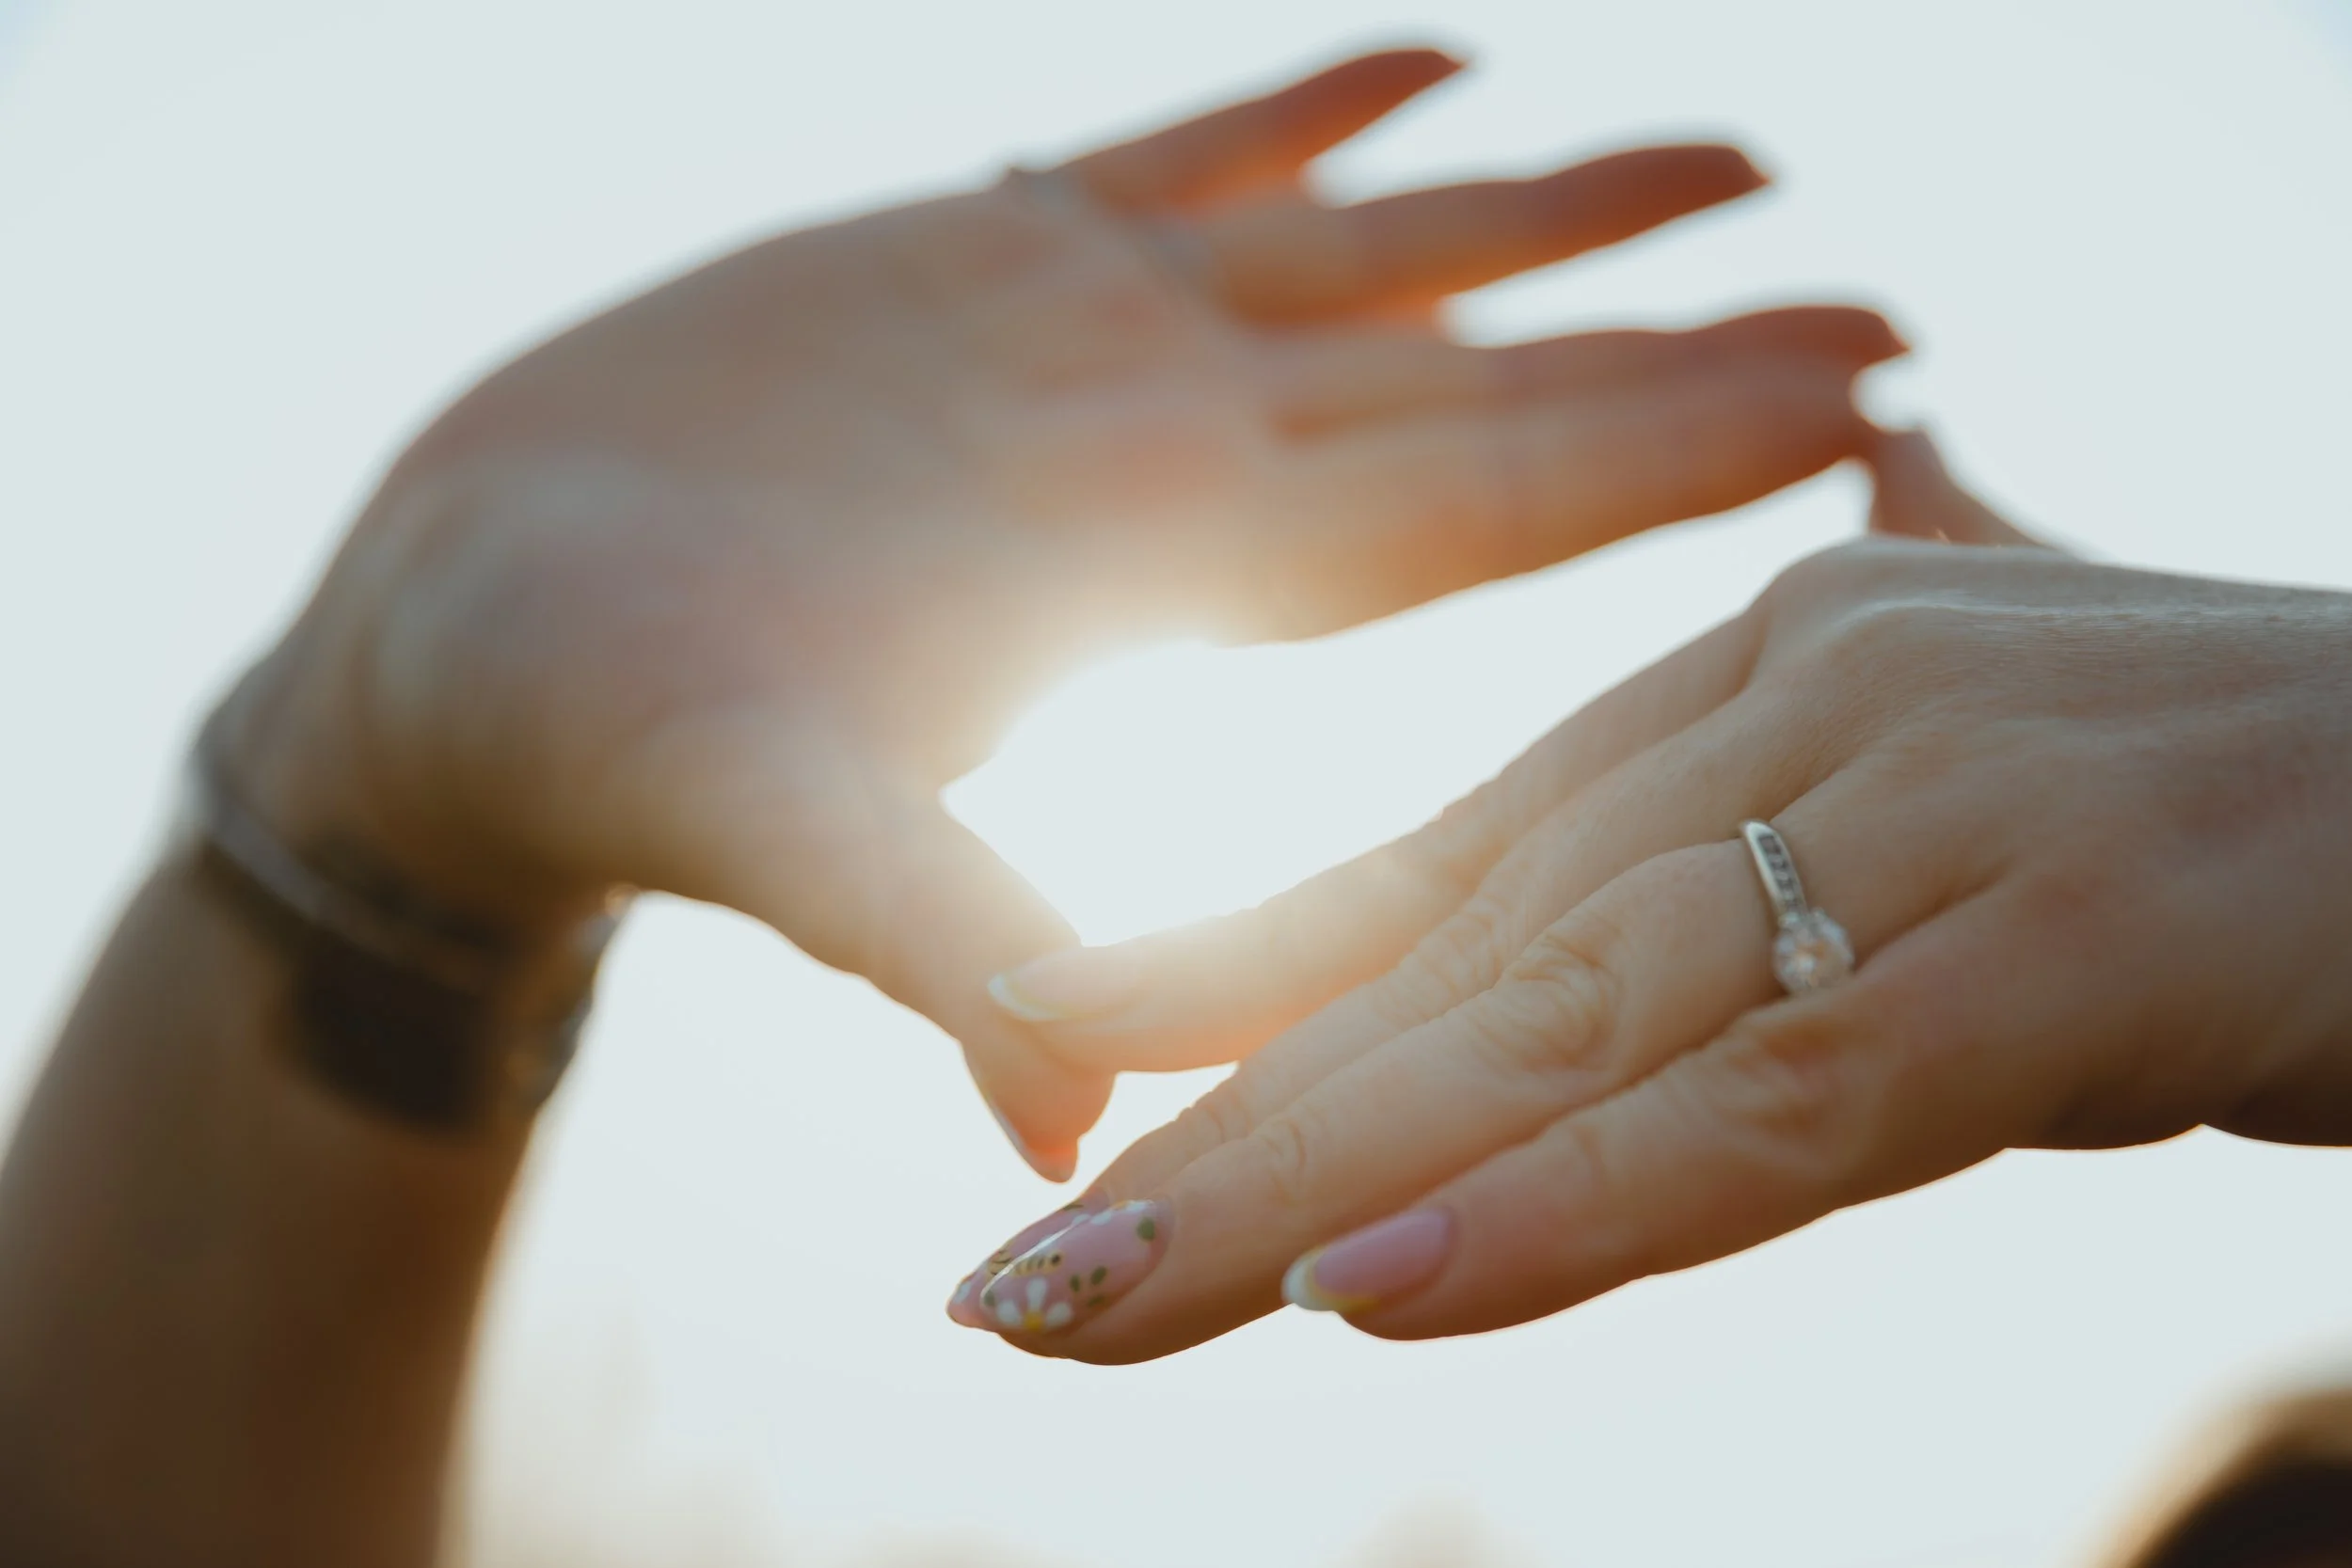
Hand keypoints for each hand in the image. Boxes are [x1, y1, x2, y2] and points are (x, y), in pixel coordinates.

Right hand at [222, 49, 1901, 1176]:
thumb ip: (933, 931)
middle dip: (1679, 335)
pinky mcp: (970, 247)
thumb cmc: (603, 741)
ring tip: (1738, 152)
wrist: (463, 641)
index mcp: (1167, 579)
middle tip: (1886, 299)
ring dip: (1552, 207)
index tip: (1865, 395)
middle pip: (1485, 385)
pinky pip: (1184, 151)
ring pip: (1376, 253)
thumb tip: (1074, 1123)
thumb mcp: (768, 816)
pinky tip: (1440, 51)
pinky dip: (1312, 100)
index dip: (1671, 446)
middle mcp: (1171, 456)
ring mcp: (1086, 342)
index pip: (1483, 507)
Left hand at [948, 429, 2351, 1352]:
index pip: (1445, 850)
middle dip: (1207, 1129)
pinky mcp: (2069, 936)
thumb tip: (1886, 465)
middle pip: (1448, 961)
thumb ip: (1903, 677)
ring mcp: (1933, 804)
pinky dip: (1571, 1208)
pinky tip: (1370, 1292)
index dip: (1226, 959)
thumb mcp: (2026, 769)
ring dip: (1294, 1189)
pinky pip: (1774, 1104)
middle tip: (998, 1278)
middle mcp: (1809, 709)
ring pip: (1550, 1032)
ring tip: (1074, 1312)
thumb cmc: (2313, 783)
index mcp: (1775, 677)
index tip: (1038, 1045)